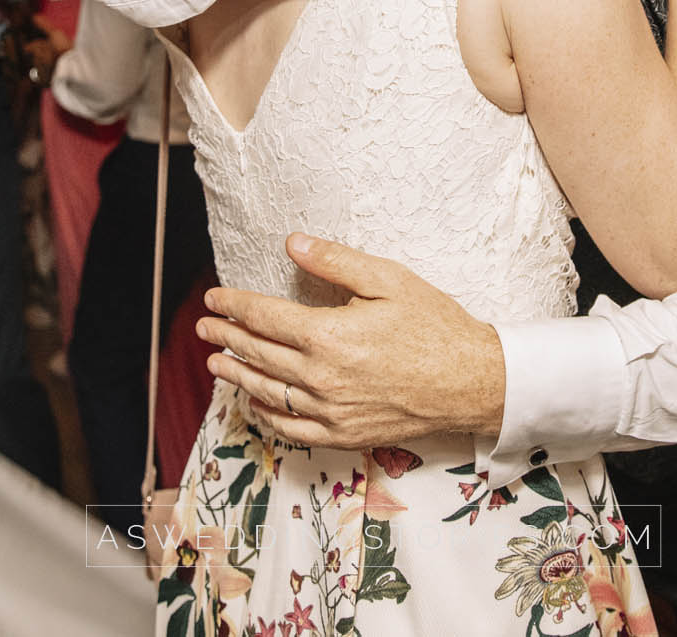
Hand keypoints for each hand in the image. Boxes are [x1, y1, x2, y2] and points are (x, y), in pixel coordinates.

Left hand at [195, 234, 505, 447]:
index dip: (233, 306)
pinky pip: (292, 427)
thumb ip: (334, 262)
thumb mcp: (387, 279)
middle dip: (226, 338)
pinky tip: (255, 402)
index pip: (263, 318)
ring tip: (215, 363)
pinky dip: (267, 414)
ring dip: (236, 375)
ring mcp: (330, 411)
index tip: (214, 298)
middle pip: (258, 354)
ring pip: (267, 391)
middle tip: (205, 327)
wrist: (471, 382)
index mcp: (328, 336)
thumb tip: (292, 243)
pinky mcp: (344, 434)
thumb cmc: (435, 326)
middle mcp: (321, 377)